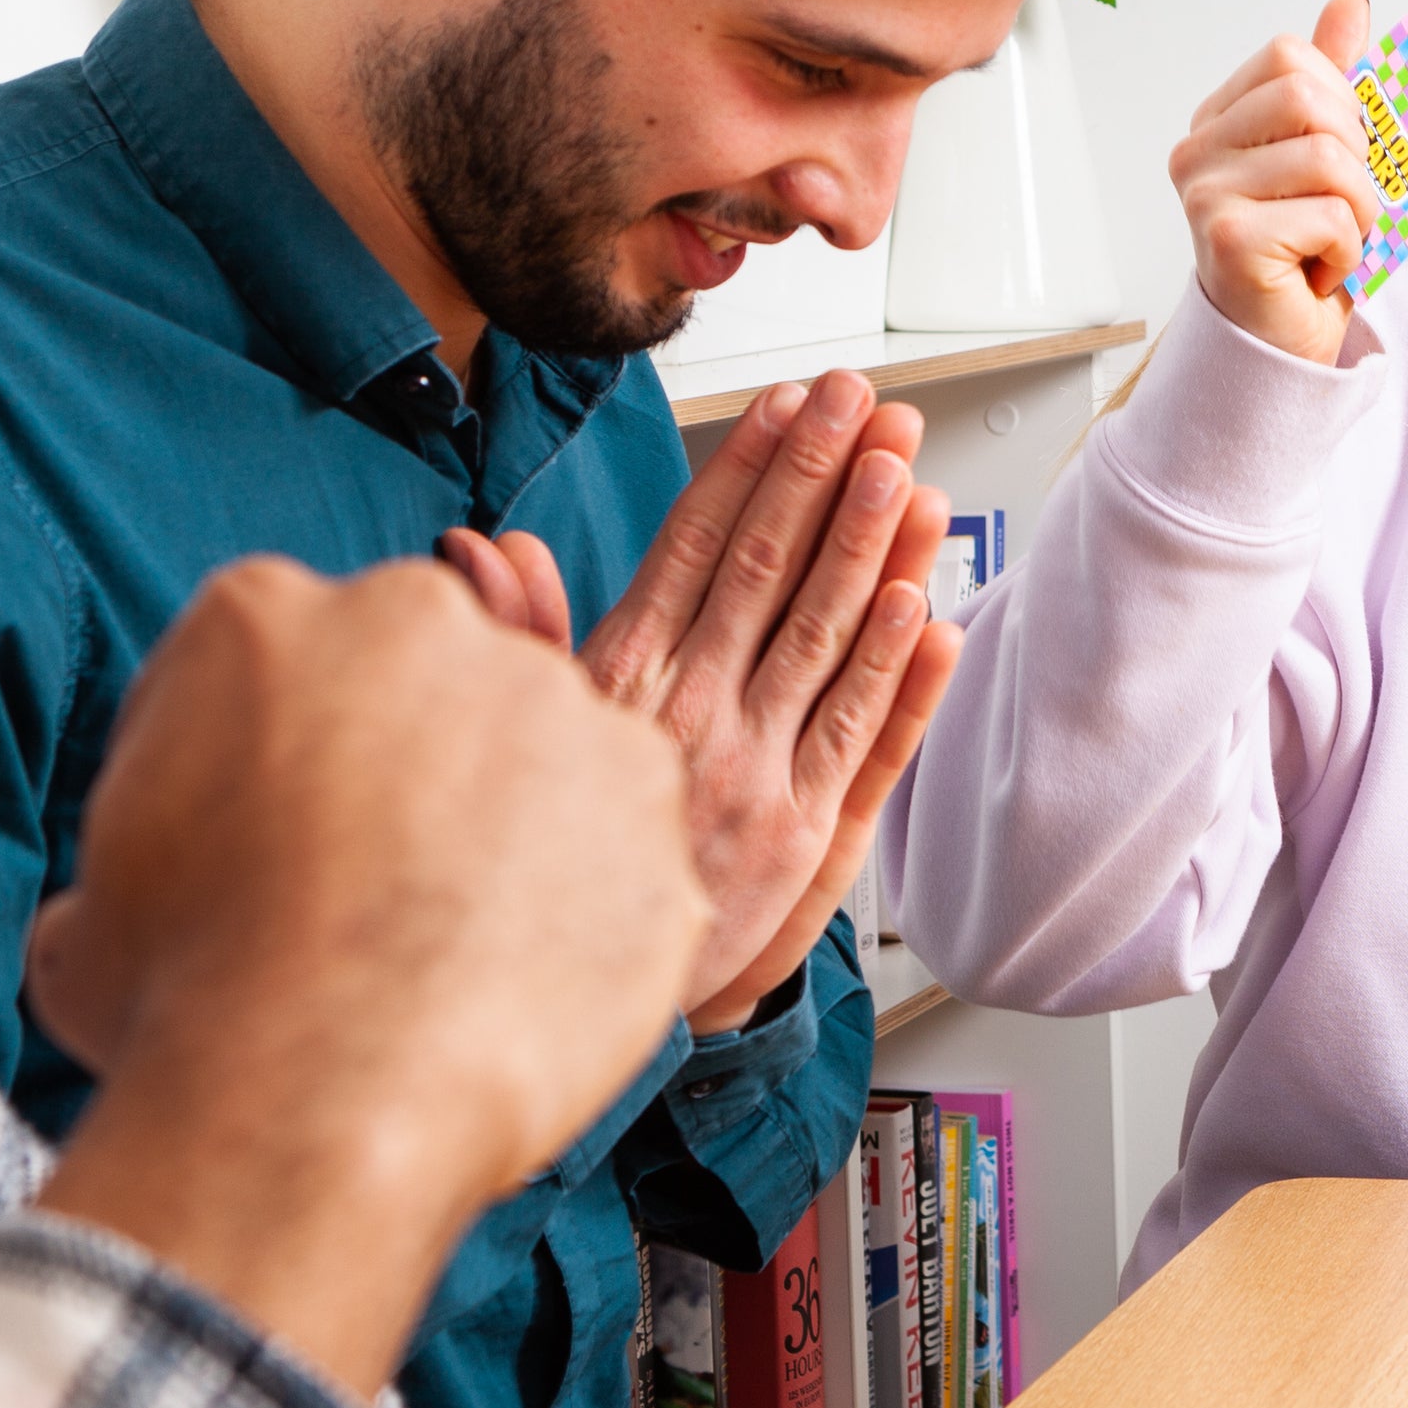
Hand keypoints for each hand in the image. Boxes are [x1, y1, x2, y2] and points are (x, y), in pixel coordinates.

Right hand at [24, 557, 707, 1397]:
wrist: (321, 1098)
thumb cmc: (183, 1015)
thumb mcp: (87, 929)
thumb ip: (120, 879)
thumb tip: (99, 922)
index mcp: (259, 616)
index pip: (285, 657)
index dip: (282, 760)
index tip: (284, 840)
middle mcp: (416, 618)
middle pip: (425, 679)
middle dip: (414, 769)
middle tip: (385, 890)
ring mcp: (549, 696)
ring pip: (538, 747)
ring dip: (512, 829)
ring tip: (460, 950)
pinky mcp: (647, 788)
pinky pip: (625, 836)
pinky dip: (593, 899)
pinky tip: (531, 977)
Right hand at [497, 370, 965, 1029]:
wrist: (577, 1007)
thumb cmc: (543, 867)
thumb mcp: (514, 739)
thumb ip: (517, 636)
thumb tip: (481, 548)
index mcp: (619, 682)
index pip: (694, 549)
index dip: (748, 468)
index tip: (790, 403)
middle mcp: (688, 718)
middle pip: (768, 572)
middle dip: (822, 475)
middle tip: (867, 399)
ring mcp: (752, 774)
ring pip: (824, 638)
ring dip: (872, 548)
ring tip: (907, 469)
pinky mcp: (800, 837)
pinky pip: (857, 736)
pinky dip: (894, 671)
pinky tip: (926, 606)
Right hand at [1170, 0, 1382, 366]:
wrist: (1284, 347)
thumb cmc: (1305, 255)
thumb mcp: (1330, 157)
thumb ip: (1333, 80)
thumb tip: (1348, 3)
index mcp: (1217, 122)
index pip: (1290, 57)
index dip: (1340, 100)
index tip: (1341, 157)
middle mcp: (1197, 152)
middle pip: (1308, 97)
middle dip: (1356, 154)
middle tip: (1345, 206)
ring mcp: (1205, 194)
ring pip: (1328, 158)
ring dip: (1361, 209)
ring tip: (1337, 242)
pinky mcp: (1230, 238)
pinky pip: (1330, 215)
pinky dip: (1349, 250)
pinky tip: (1321, 272)